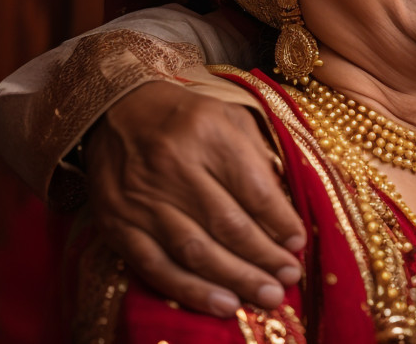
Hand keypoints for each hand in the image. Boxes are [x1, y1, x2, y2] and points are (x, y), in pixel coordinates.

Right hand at [84, 81, 305, 315]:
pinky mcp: (117, 225)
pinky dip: (191, 290)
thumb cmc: (187, 117)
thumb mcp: (230, 117)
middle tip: (289, 278)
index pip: (253, 187)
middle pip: (227, 224)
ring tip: (266, 297)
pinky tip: (223, 304)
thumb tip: (284, 209)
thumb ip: (258, 158)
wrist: (117, 111)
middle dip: (263, 257)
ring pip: (195, 250)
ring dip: (235, 279)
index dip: (279, 220)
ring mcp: (142, 200)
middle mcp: (174, 167)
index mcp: (209, 133)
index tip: (299, 244)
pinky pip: (157, 266)